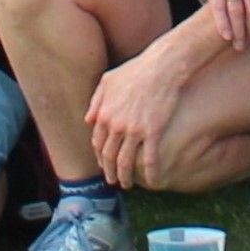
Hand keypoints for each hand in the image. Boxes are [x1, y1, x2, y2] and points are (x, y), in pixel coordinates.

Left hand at [83, 41, 185, 183]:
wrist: (161, 66)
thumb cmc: (136, 70)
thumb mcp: (108, 81)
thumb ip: (96, 101)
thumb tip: (88, 119)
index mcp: (103, 114)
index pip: (97, 143)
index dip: (100, 157)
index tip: (104, 164)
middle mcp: (115, 125)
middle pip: (109, 156)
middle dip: (109, 172)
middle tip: (113, 181)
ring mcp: (134, 130)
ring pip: (126, 161)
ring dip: (125, 177)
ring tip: (127, 184)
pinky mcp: (153, 131)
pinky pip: (150, 158)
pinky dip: (150, 172)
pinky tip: (152, 180)